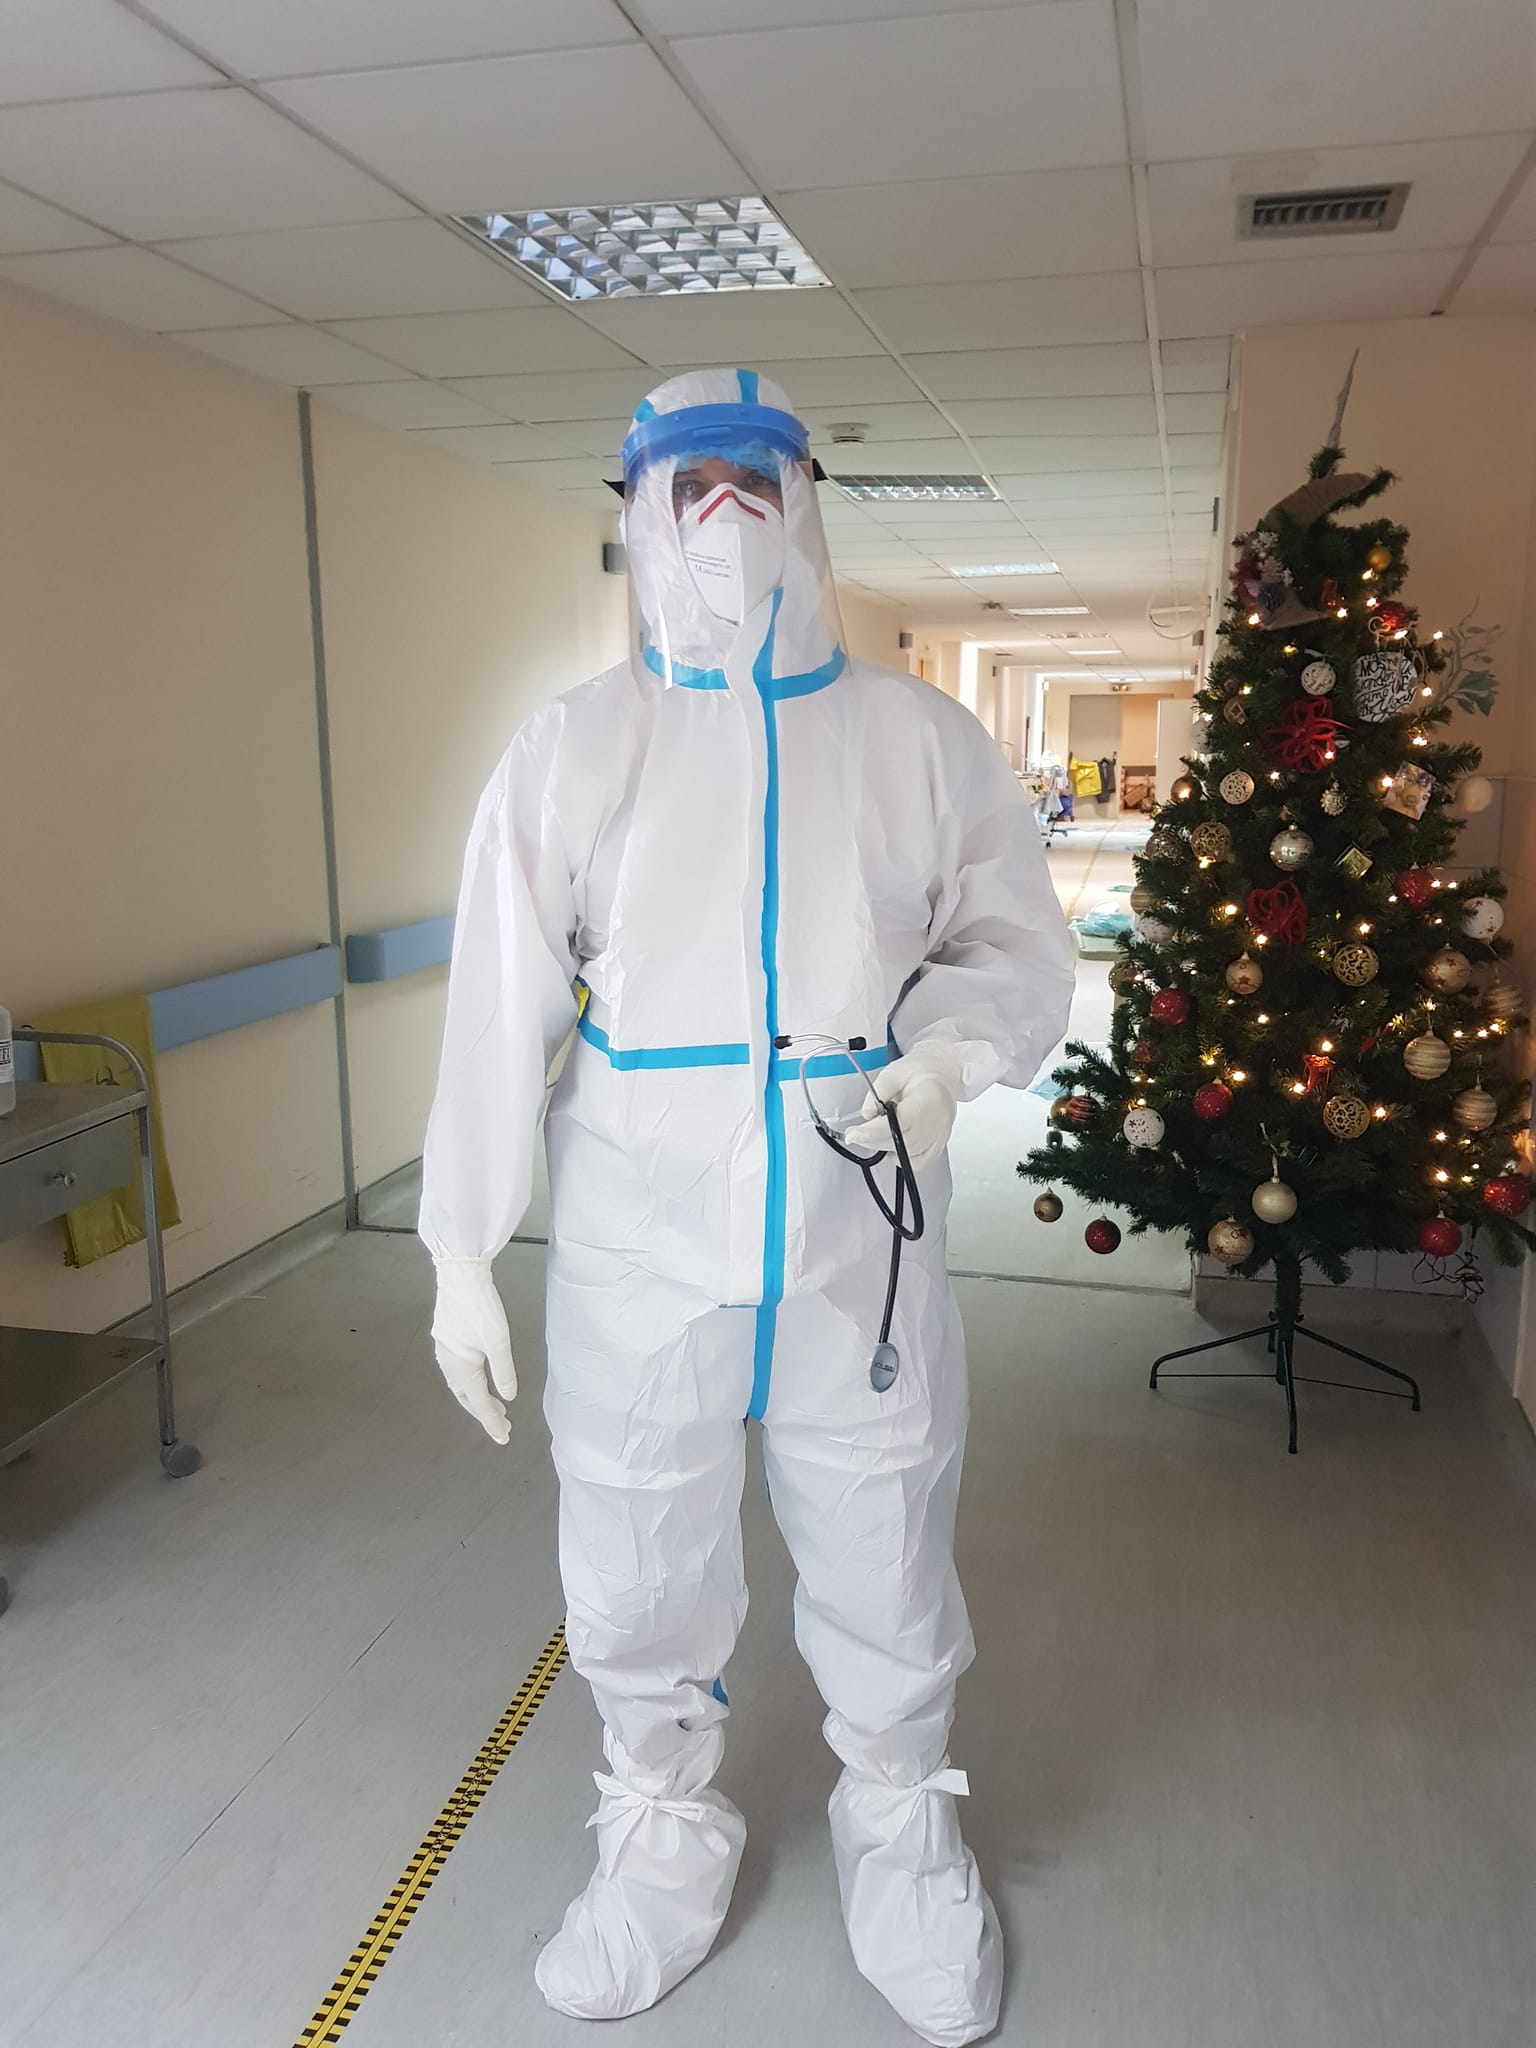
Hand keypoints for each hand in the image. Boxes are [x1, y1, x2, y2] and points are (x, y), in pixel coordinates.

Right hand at [431, 1258, 516, 1443]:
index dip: (492, 1422)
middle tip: (504, 1423)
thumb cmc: (480, 1306)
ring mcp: (445, 1349)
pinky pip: (457, 1370)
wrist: (460, 1274)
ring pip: (460, 1384)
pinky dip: (470, 1381)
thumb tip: (507, 1396)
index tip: (504, 1438)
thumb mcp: (498, 1341)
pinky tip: (479, 1378)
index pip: (479, 1403)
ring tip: (496, 1406)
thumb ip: (503, 1371)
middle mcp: (448, 1362)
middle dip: (484, 1412)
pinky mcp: (446, 1337)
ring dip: (477, 1397)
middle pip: (466, 1397)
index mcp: (461, 1367)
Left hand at [843, 1043, 964, 1168]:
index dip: (874, 1132)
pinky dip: (901, 1158)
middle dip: (873, 1140)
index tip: (853, 1134)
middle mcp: (939, 1120)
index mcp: (928, 1097)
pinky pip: (918, 1162)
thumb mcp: (893, 1071)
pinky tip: (892, 1144)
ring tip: (873, 1133)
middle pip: (903, 1142)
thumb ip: (877, 1093)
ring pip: (909, 1154)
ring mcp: (941, 1135)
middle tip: (855, 1133)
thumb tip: (867, 1116)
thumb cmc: (920, 1070)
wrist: (942, 1073)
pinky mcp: (939, 1144)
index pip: (901, 1122)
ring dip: (884, 1147)